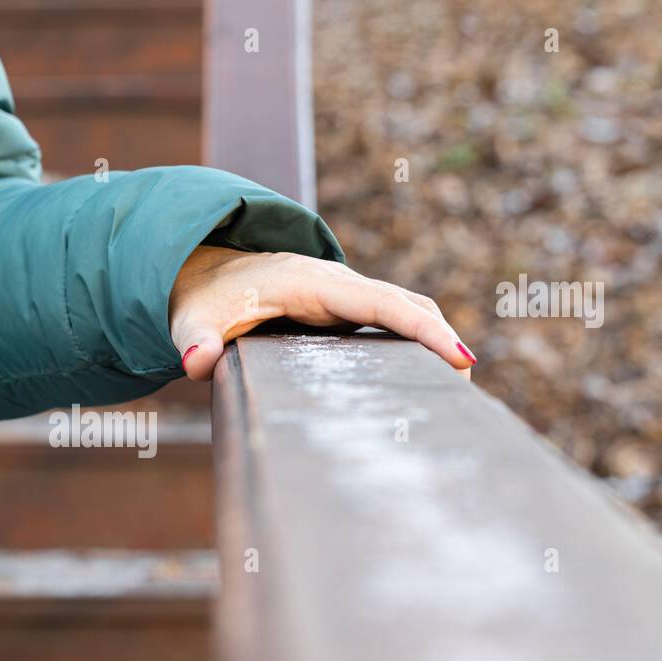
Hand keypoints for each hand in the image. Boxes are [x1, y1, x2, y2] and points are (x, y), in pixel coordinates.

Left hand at [169, 246, 474, 380]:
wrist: (202, 275)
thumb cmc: (203, 298)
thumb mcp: (193, 318)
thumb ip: (195, 339)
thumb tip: (196, 362)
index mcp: (312, 284)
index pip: (380, 304)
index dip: (421, 329)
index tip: (458, 356)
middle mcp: (338, 284)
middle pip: (405, 303)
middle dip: (439, 337)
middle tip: (467, 382)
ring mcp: (344, 295)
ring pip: (404, 309)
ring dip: (433, 337)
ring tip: (458, 385)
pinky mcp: (344, 310)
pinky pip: (391, 319)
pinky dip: (416, 339)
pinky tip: (427, 376)